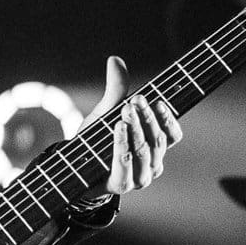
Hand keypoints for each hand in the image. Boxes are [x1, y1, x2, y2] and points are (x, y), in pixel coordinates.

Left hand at [87, 56, 181, 194]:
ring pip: (145, 152)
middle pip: (158, 140)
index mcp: (154, 148)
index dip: (168, 118)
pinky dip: (123, 145)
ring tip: (125, 111)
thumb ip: (116, 89)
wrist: (72, 166)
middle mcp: (152, 164)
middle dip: (148, 117)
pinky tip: (118, 128)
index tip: (158, 100)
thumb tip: (115, 59)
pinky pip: (126, 165)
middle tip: (136, 99)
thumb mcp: (106, 111)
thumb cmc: (95, 139)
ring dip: (137, 129)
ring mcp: (139, 178)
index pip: (173, 135)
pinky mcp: (121, 185)